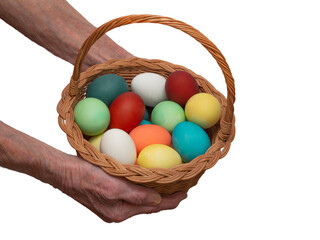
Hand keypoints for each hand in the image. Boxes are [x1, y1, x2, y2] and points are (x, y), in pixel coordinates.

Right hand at [59, 154, 187, 222]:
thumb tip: (157, 200)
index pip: (154, 207)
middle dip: (166, 199)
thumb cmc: (85, 177)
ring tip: (169, 187)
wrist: (64, 173)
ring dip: (156, 195)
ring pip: (142, 202)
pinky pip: (133, 197)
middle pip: (149, 206)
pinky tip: (147, 184)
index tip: (186, 193)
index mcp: (121, 212)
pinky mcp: (109, 198)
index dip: (171, 201)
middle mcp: (119, 212)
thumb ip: (136, 195)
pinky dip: (144, 191)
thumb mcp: (113, 186)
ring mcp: (113, 206)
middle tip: (181, 189)